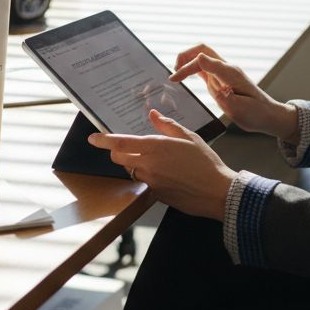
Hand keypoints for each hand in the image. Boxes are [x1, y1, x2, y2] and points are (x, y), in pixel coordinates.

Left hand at [88, 110, 235, 221]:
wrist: (217, 192)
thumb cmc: (206, 162)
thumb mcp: (189, 137)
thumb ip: (167, 125)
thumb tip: (153, 114)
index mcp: (156, 147)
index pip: (121, 143)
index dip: (104, 141)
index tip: (93, 138)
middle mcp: (149, 165)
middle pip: (119, 159)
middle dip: (118, 153)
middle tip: (127, 148)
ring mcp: (151, 181)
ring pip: (132, 171)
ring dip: (136, 165)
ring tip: (159, 162)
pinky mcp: (156, 195)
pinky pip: (146, 183)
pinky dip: (151, 177)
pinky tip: (169, 176)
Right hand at [172, 44, 298, 143]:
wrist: (267, 116)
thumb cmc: (256, 113)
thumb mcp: (240, 106)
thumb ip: (222, 88)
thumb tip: (206, 72)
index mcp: (231, 74)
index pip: (206, 60)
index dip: (187, 67)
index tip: (174, 78)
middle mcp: (226, 70)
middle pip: (202, 50)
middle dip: (184, 56)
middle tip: (173, 74)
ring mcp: (223, 73)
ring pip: (201, 57)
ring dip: (186, 61)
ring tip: (175, 76)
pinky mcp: (220, 79)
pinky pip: (202, 68)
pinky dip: (190, 69)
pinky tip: (182, 77)